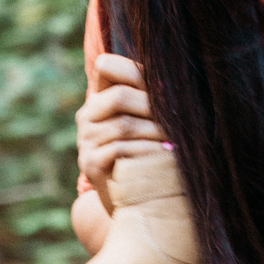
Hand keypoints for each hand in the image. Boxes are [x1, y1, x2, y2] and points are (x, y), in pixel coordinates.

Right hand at [75, 53, 168, 186]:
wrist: (135, 197)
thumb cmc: (147, 150)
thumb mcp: (146, 119)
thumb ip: (151, 97)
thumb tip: (172, 84)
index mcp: (99, 96)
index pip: (105, 65)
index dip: (133, 70)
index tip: (161, 86)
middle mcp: (87, 115)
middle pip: (119, 96)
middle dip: (153, 106)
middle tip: (178, 118)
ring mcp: (86, 140)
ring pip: (124, 125)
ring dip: (156, 131)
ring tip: (177, 139)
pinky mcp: (90, 164)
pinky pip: (120, 150)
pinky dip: (147, 150)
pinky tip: (165, 155)